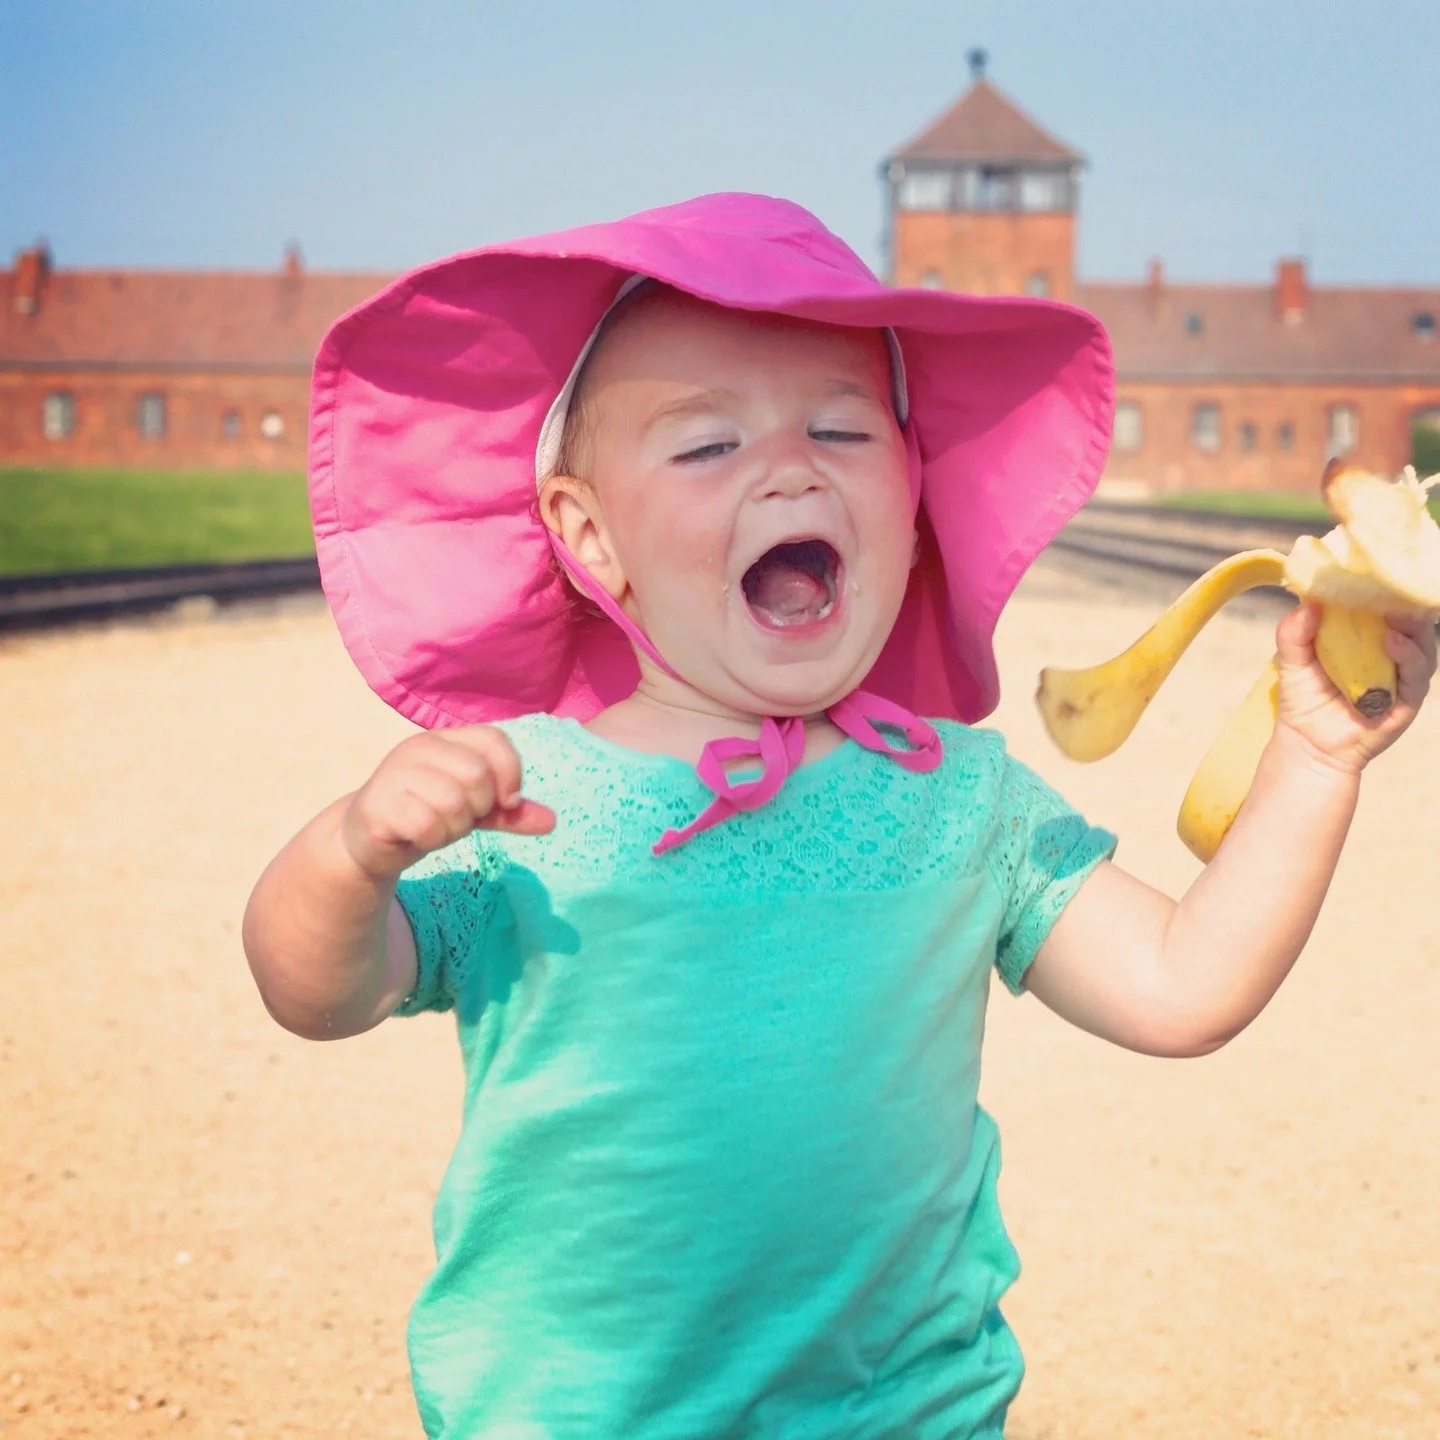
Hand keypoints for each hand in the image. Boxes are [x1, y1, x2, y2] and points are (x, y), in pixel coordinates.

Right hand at [340, 726, 555, 879]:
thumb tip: (551, 821)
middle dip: (478, 808)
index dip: (510, 773)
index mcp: (446, 739)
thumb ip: (509, 812)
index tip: (506, 801)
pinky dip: (432, 839)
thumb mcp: (474, 810)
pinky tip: (416, 836)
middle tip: (458, 817)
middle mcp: (419, 747)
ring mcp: (394, 773)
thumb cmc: (426, 815)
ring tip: (435, 827)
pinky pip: (427, 825)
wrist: (369, 841)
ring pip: (453, 803)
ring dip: (453, 828)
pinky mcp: (378, 805)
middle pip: (476, 774)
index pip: (494, 740)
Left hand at [1275, 602, 1436, 774]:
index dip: (1384, 588)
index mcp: (1367, 638)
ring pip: (1422, 646)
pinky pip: (1416, 676)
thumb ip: (1294, 631)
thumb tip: (1308, 601)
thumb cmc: (1303, 698)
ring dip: (1411, 627)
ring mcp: (1401, 677)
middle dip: (1405, 602)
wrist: (1307, 745)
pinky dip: (1408, 657)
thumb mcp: (1291, 659)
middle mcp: (1390, 654)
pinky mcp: (1407, 701)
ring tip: (1394, 615)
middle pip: (1412, 622)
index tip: (1375, 568)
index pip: (1385, 607)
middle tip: (1391, 585)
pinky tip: (1393, 643)